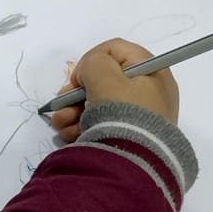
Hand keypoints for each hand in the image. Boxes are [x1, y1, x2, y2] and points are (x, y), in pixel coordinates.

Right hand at [49, 37, 177, 142]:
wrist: (134, 160)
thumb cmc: (121, 111)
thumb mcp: (103, 76)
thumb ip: (93, 62)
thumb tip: (90, 75)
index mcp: (151, 71)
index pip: (115, 51)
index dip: (91, 60)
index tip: (78, 78)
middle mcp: (147, 92)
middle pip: (103, 81)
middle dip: (76, 92)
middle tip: (62, 103)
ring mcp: (138, 117)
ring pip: (98, 104)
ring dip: (73, 111)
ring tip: (61, 124)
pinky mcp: (128, 137)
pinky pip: (101, 124)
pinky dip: (82, 127)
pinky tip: (71, 134)